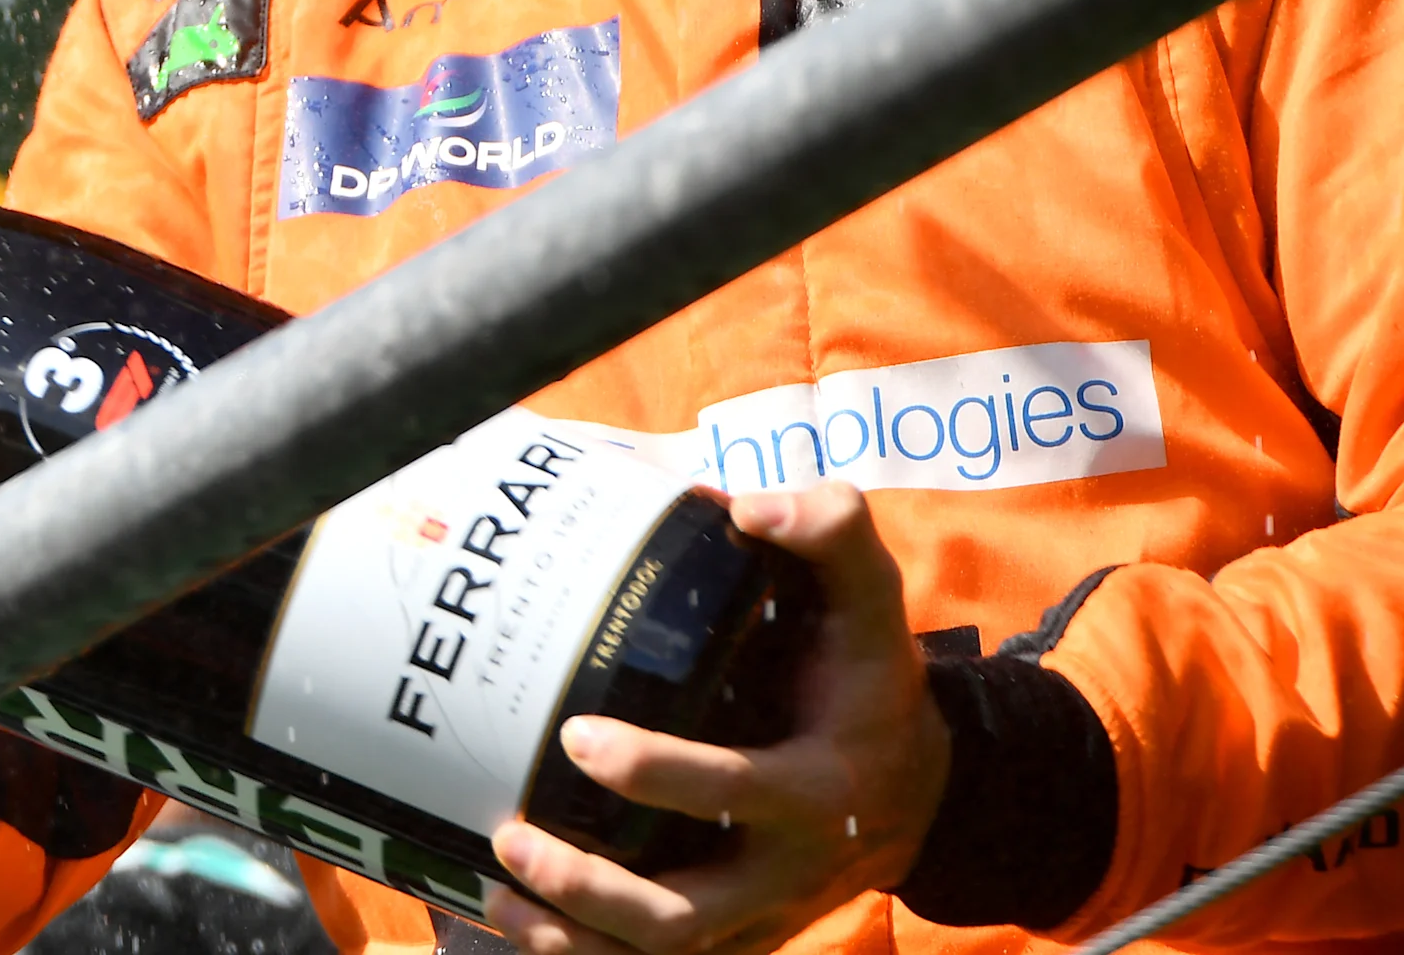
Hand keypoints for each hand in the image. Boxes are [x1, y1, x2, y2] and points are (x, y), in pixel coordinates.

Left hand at [484, 483, 949, 954]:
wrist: (918, 788)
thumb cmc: (865, 676)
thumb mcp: (871, 600)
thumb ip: (829, 530)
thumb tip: (744, 507)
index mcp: (821, 784)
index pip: (738, 792)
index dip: (658, 774)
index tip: (578, 736)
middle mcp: (790, 869)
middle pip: (688, 914)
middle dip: (594, 885)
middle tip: (514, 832)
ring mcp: (762, 915)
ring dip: (575, 936)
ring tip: (500, 888)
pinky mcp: (739, 938)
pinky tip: (516, 921)